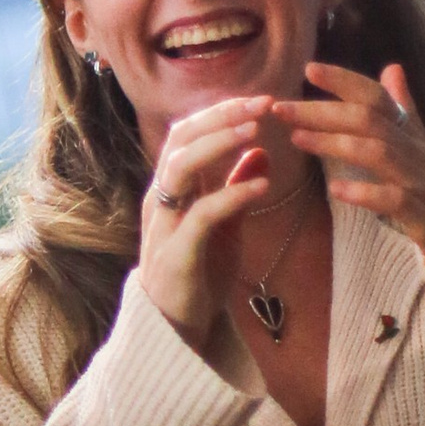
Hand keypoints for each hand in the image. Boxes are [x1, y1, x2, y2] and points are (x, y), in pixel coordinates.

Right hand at [134, 98, 282, 342]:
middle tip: (262, 104)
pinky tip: (263, 184)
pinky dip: (231, 194)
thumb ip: (236, 185)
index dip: (221, 112)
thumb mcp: (225, 221)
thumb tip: (260, 149)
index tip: (260, 100)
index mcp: (171, 187)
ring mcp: (165, 223)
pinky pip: (201, 215)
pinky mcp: (177, 252)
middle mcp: (161, 198)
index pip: (187, 133)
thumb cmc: (200, 270)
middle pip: (181, 141)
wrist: (181, 326)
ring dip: (219, 144)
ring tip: (256, 131)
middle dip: (221, 117)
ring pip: (180, 168)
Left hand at [278, 63, 424, 299]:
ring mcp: (417, 179)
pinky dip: (364, 191)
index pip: (375, 96)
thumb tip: (392, 66)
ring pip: (378, 153)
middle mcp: (413, 148)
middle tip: (281, 109)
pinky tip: (335, 189)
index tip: (307, 68)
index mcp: (406, 130)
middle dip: (322, 111)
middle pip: (368, 120)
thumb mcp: (414, 141)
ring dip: (334, 143)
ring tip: (297, 139)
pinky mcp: (419, 211)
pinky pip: (392, 199)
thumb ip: (399, 106)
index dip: (344, 80)